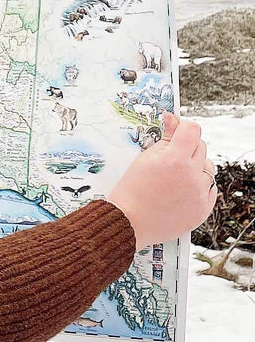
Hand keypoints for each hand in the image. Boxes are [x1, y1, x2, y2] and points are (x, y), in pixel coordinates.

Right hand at [106, 112, 217, 250]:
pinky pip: (210, 188)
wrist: (130, 221)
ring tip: (175, 177)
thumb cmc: (132, 191)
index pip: (192, 130)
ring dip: (195, 167)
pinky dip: (199, 186)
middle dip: (186, 148)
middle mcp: (192, 176)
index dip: (183, 128)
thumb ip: (164, 138)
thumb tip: (174, 120)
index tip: (177, 131)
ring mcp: (199, 193)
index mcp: (175, 159)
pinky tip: (181, 190)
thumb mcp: (144, 158)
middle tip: (169, 158)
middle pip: (201, 147)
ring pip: (208, 167)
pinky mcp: (203, 208)